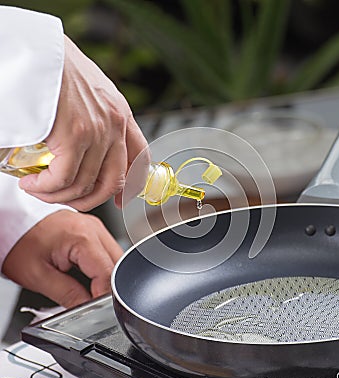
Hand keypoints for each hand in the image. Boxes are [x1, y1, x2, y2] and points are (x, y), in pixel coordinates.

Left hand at [2, 210, 122, 307]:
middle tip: (90, 299)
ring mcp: (95, 226)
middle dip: (108, 285)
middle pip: (117, 264)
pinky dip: (103, 265)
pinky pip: (108, 250)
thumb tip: (87, 307)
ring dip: (107, 274)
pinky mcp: (93, 228)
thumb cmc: (19, 243)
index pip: (108, 273)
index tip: (96, 307)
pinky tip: (90, 273)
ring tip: (88, 286)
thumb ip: (67, 294)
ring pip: (116, 257)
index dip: (104, 294)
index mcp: (83, 237)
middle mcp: (94, 228)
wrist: (12, 223)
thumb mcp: (38, 276)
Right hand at [19, 35, 148, 211]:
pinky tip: (31, 183)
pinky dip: (45, 188)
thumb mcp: (92, 91)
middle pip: (113, 182)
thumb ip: (98, 118)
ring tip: (38, 189)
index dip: (133, 186)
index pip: (140, 159)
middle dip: (89, 200)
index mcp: (122, 115)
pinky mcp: (75, 134)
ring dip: (58, 196)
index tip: (121, 201)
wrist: (39, 48)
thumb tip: (86, 146)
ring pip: (84, 185)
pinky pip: (63, 178)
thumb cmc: (58, 67)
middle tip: (68, 200)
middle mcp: (115, 126)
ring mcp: (98, 131)